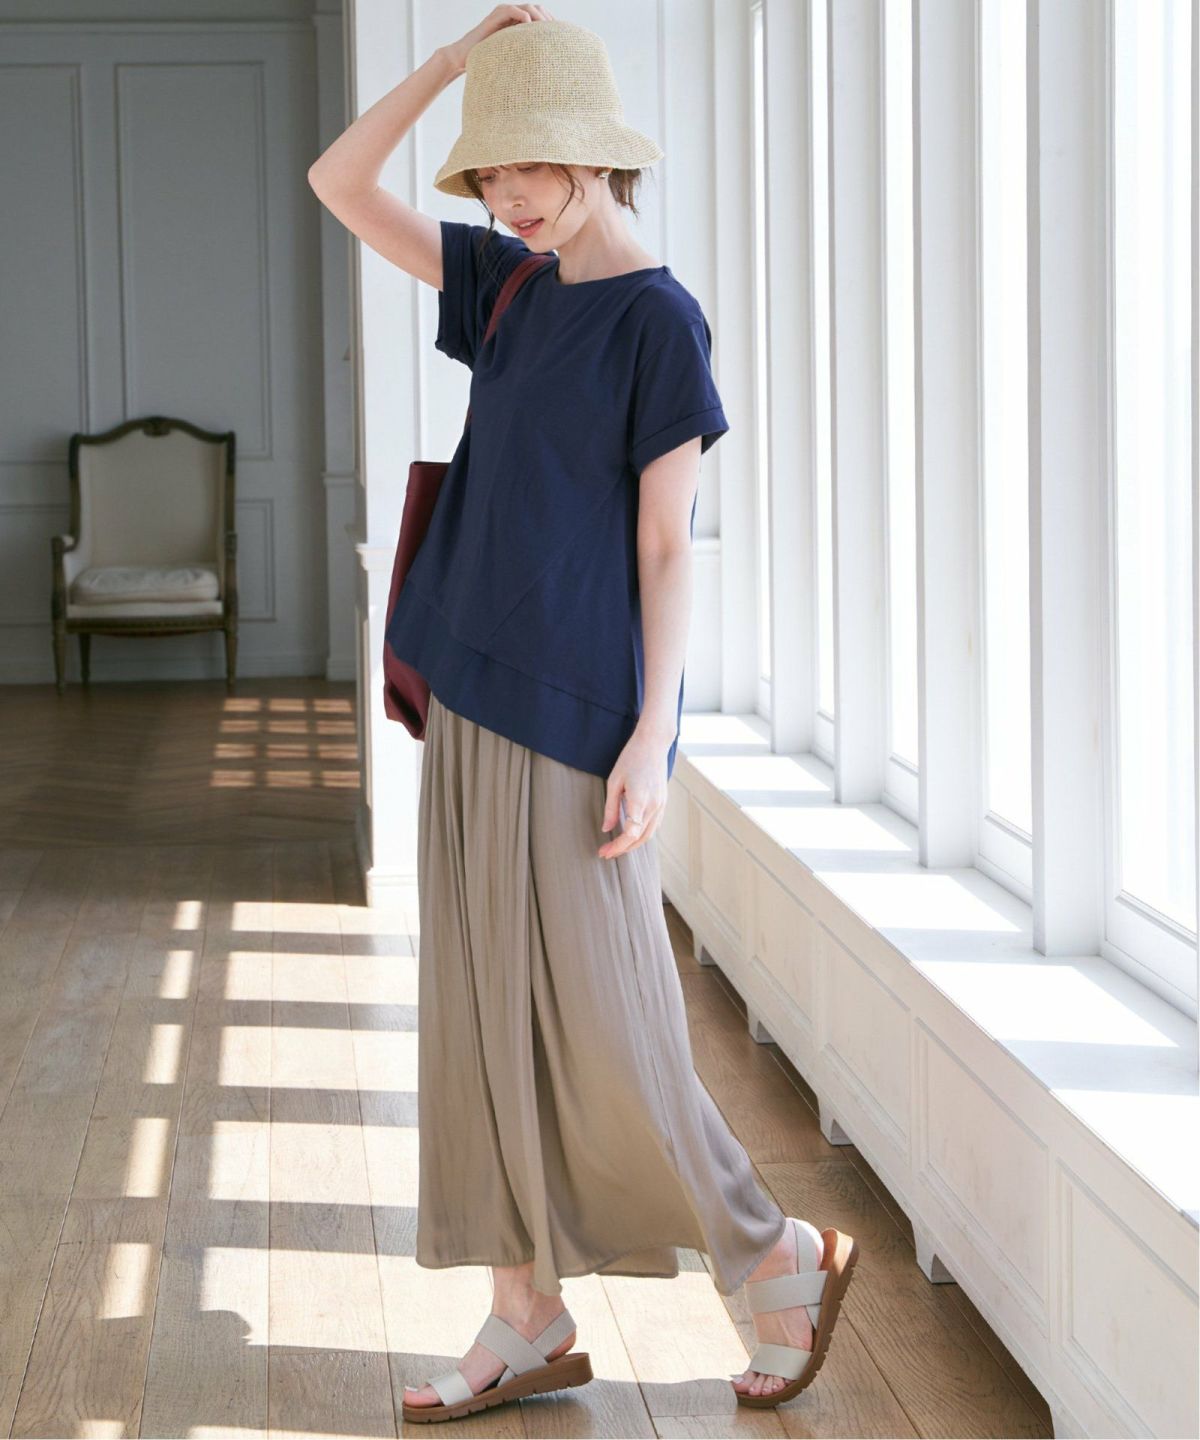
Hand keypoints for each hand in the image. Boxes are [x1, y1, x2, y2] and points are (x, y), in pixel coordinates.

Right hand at [444, 4, 555, 73]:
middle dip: (548, 20)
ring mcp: (504, 13)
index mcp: (518, 24)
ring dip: (539, 17)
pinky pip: (512, 10)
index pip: (540, 17)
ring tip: (546, 30)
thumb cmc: (488, 62)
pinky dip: (523, 16)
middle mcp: (512, 15)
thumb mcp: (513, 59)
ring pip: (528, 8)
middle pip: (537, 9)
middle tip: (556, 33)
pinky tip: (530, 27)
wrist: (465, 58)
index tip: (561, 37)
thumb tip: (545, 70)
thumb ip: (526, 57)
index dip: (551, 24)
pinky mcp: (495, 16)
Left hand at [597, 725, 671, 859]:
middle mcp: (654, 806)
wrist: (653, 744)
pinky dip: (642, 835)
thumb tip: (606, 829)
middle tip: (606, 853)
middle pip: (640, 839)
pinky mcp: (663, 803)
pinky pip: (654, 826)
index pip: (630, 834)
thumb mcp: (614, 782)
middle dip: (623, 849)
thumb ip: (611, 808)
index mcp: (640, 801)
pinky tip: (631, 835)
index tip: (604, 851)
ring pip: (649, 835)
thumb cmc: (631, 759)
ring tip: (617, 846)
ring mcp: (661, 805)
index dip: (617, 846)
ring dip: (633, 845)